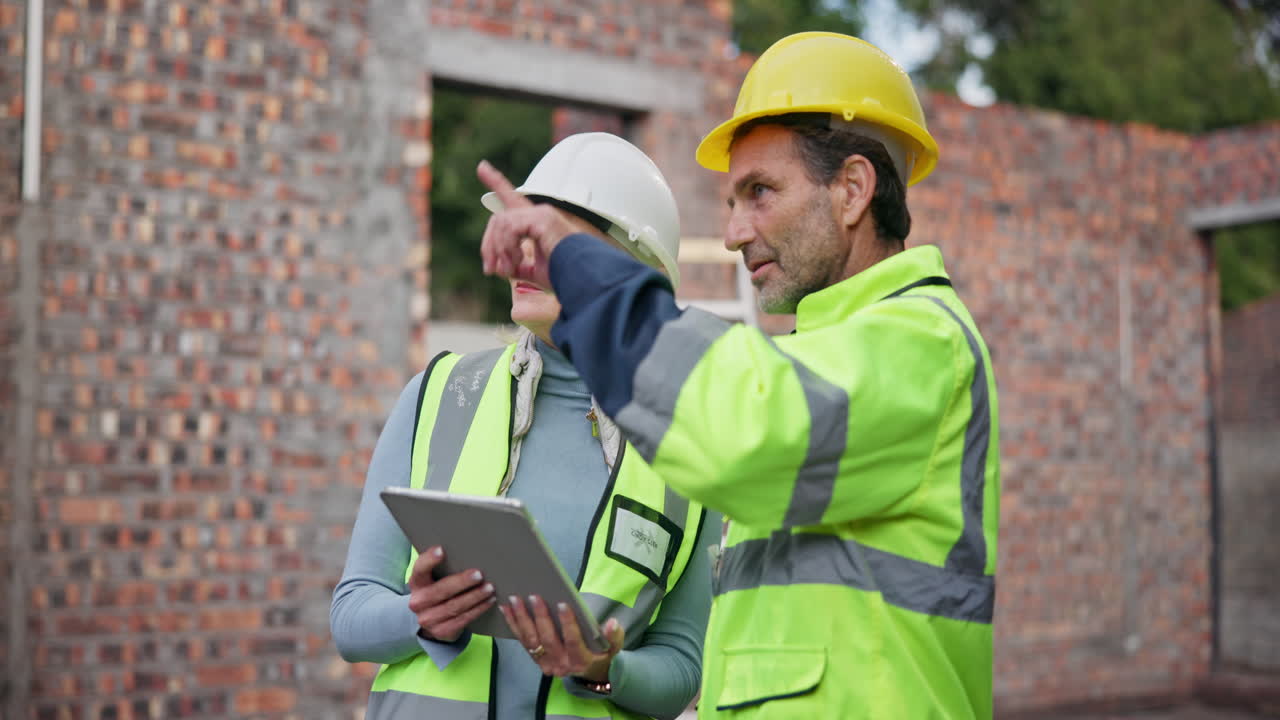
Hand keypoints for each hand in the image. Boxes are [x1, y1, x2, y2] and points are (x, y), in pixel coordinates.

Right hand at [407, 546, 495, 642]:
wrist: (433, 619)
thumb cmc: (439, 589)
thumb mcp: (435, 578)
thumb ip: (445, 566)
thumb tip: (470, 550)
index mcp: (416, 582)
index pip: (420, 569)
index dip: (429, 560)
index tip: (441, 550)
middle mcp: (418, 602)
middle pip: (441, 591)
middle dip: (461, 582)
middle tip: (479, 574)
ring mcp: (428, 619)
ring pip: (454, 607)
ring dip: (474, 597)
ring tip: (490, 588)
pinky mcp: (441, 632)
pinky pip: (462, 619)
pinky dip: (478, 610)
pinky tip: (489, 601)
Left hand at [476, 160, 578, 288]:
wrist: (582, 278)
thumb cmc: (564, 275)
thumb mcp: (533, 271)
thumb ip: (515, 265)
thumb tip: (498, 268)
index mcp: (537, 222)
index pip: (512, 198)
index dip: (496, 181)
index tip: (482, 167)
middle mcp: (539, 213)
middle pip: (498, 218)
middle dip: (488, 245)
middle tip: (490, 270)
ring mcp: (541, 214)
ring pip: (501, 223)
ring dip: (499, 250)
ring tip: (509, 270)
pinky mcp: (542, 219)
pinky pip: (511, 228)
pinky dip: (508, 247)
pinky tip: (518, 262)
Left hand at [500, 595, 623, 680]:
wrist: (588, 672)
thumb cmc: (600, 653)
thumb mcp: (613, 648)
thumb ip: (614, 636)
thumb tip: (612, 623)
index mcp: (581, 661)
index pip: (573, 642)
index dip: (568, 624)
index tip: (562, 604)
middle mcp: (561, 665)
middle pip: (547, 640)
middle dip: (540, 617)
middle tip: (534, 597)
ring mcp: (545, 663)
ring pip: (530, 640)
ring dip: (521, 619)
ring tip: (514, 599)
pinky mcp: (535, 658)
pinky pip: (522, 641)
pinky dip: (513, 624)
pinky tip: (506, 608)